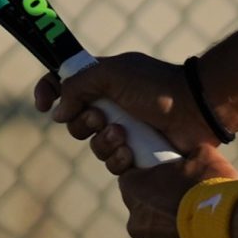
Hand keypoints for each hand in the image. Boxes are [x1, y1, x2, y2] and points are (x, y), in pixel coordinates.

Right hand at [33, 53, 218, 174]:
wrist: (194, 111)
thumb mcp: (112, 74)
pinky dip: (118, 158)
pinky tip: (131, 152)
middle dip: (83, 123)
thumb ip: (77, 86)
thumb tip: (58, 112)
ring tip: (123, 134)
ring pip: (91, 145)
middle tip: (101, 116)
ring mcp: (122, 130)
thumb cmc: (156, 86)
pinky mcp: (134, 154)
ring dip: (103, 141)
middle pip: (72, 121)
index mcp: (100, 80)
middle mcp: (109, 105)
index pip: (62, 83)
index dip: (47, 91)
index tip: (42, 104)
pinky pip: (111, 163)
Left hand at [119, 143, 236, 237]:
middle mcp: (137, 224)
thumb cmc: (213, 189)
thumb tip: (194, 154)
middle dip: (164, 208)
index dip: (149, 179)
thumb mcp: (204, 155)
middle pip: (146, 213)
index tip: (169, 177)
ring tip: (207, 226)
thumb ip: (190, 154)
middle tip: (191, 202)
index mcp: (136, 192)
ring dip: (178, 233)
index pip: (132, 181)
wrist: (232, 230)